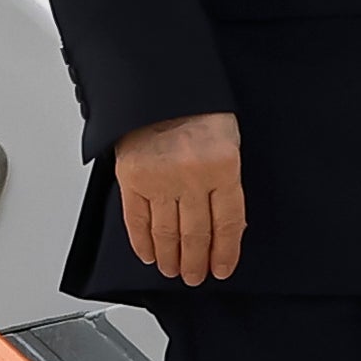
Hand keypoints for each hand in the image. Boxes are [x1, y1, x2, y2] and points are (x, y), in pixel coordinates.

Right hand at [113, 111, 244, 284]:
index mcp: (223, 166)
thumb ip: (226, 181)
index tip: (222, 269)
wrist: (160, 84)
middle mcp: (192, 176)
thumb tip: (225, 225)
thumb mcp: (227, 141)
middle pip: (196, 233)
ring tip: (174, 270)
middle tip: (195, 276)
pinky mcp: (132, 178)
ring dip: (171, 257)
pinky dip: (142, 241)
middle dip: (196, 261)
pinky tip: (150, 254)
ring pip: (167, 232)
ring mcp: (160, 179)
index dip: (225, 252)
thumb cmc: (197, 108)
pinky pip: (137, 220)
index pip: (227, 223)